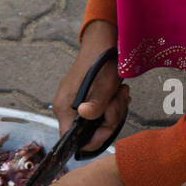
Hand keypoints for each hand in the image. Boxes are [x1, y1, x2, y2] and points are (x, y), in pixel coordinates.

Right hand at [52, 21, 129, 150]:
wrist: (102, 44)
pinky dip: (112, 105)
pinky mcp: (84, 101)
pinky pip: (99, 113)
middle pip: (89, 133)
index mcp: (64, 109)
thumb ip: (96, 105)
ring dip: (115, 110)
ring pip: (98, 123)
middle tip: (120, 100)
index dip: (93, 140)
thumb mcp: (104, 87)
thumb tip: (84, 114)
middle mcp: (66, 109)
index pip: (71, 141)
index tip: (109, 125)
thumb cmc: (101, 64)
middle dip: (110, 119)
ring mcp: (75, 105)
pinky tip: (119, 93)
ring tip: (121, 92)